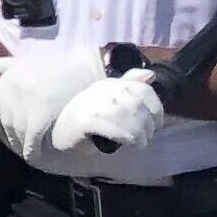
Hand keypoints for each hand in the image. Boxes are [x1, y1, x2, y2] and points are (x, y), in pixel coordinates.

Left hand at [0, 51, 104, 156]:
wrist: (90, 67)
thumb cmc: (58, 65)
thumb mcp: (24, 61)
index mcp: (7, 77)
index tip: (1, 130)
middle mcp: (12, 89)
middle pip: (4, 122)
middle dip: (9, 137)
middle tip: (17, 145)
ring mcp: (26, 102)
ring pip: (16, 133)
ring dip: (20, 145)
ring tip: (27, 151)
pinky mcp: (42, 114)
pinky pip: (31, 139)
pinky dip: (31, 150)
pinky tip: (34, 156)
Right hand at [49, 66, 172, 155]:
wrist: (58, 132)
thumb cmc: (88, 119)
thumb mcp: (111, 101)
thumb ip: (130, 86)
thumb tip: (151, 74)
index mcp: (108, 84)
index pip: (141, 89)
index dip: (155, 106)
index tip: (157, 122)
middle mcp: (99, 90)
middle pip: (136, 104)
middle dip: (147, 123)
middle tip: (147, 137)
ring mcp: (89, 104)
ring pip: (126, 116)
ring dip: (139, 132)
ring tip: (140, 142)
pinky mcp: (83, 121)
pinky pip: (112, 127)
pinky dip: (125, 136)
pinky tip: (129, 143)